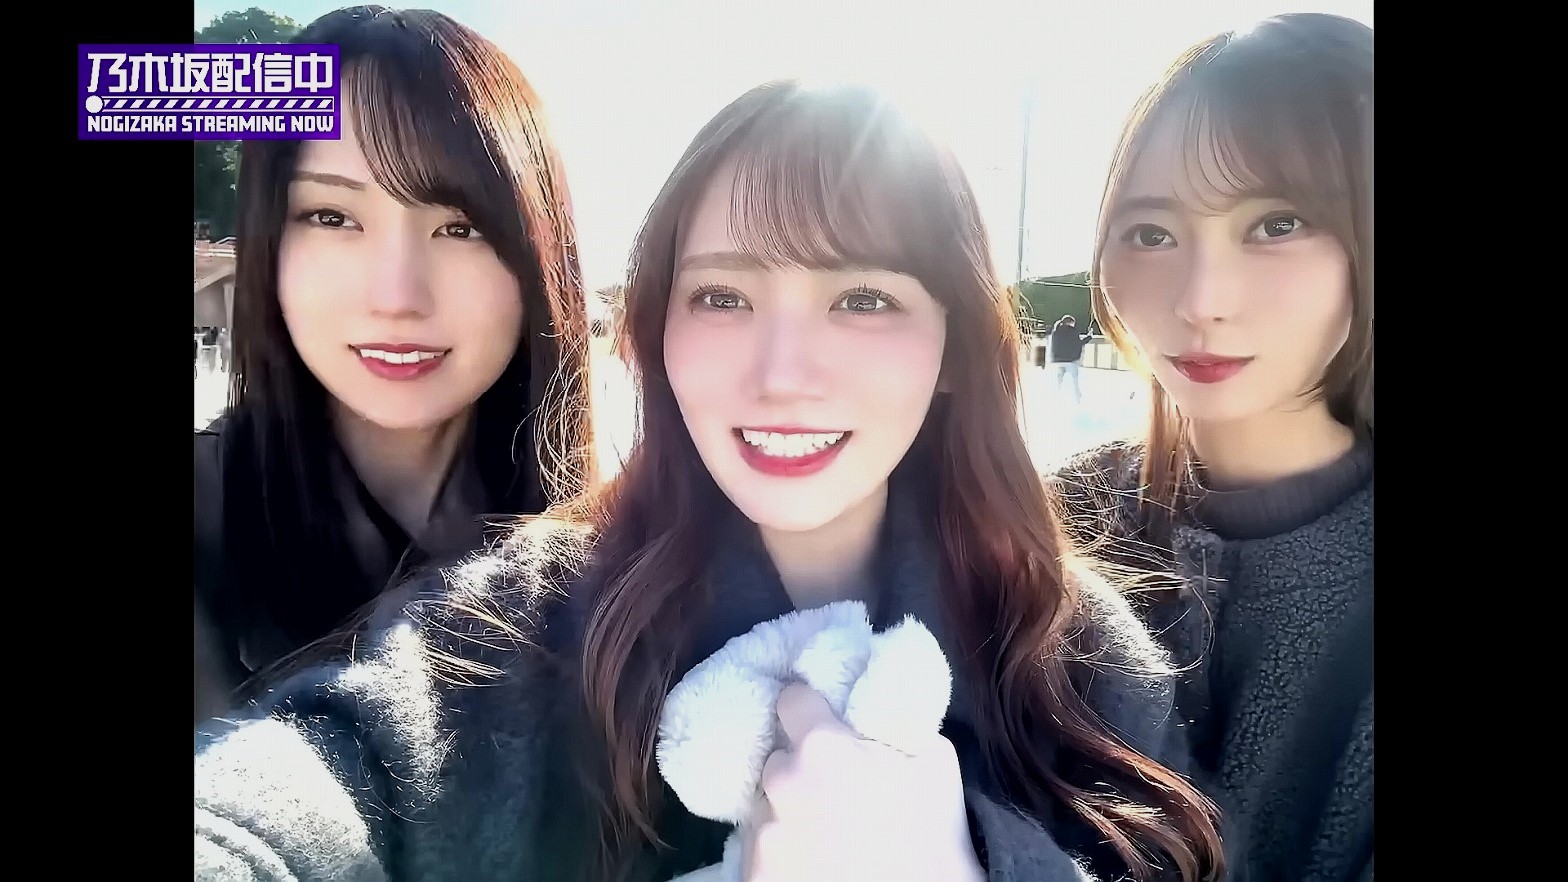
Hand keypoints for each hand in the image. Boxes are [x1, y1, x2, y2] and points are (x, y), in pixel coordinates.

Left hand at [740, 682, 983, 881]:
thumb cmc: (930, 844)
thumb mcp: (937, 765)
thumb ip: (896, 727)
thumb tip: (876, 713)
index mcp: (822, 748)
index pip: (791, 700)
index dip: (809, 710)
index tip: (821, 722)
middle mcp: (782, 784)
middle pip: (779, 759)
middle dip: (802, 771)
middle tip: (836, 795)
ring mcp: (763, 834)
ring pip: (769, 806)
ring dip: (791, 813)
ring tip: (827, 837)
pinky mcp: (754, 872)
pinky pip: (760, 848)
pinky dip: (783, 853)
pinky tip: (815, 864)